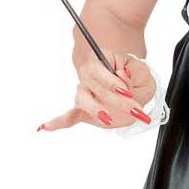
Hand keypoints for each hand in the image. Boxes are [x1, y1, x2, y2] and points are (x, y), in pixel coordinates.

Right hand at [38, 50, 155, 131]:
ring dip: (95, 109)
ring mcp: (86, 93)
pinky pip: (69, 116)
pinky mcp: (85, 110)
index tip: (126, 91)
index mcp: (101, 62)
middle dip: (115, 100)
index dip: (112, 82)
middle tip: (133, 109)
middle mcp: (89, 76)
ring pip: (83, 99)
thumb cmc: (135, 78)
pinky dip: (58, 122)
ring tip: (107, 118)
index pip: (100, 71)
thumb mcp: (143, 72)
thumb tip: (124, 74)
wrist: (131, 87)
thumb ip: (136, 71)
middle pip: (95, 88)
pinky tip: (45, 127)